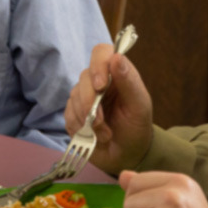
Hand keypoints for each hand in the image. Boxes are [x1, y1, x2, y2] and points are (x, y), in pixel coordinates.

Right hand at [64, 43, 153, 173]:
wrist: (127, 155)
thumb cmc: (136, 127)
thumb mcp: (139, 105)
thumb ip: (129, 81)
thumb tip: (117, 57)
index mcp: (115, 73)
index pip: (101, 52)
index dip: (98, 64)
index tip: (101, 85)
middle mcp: (97, 81)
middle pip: (84, 77)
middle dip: (91, 102)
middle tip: (102, 122)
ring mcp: (83, 97)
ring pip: (74, 97)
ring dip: (88, 120)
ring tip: (104, 134)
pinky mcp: (73, 114)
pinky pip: (68, 115)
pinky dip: (81, 128)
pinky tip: (94, 136)